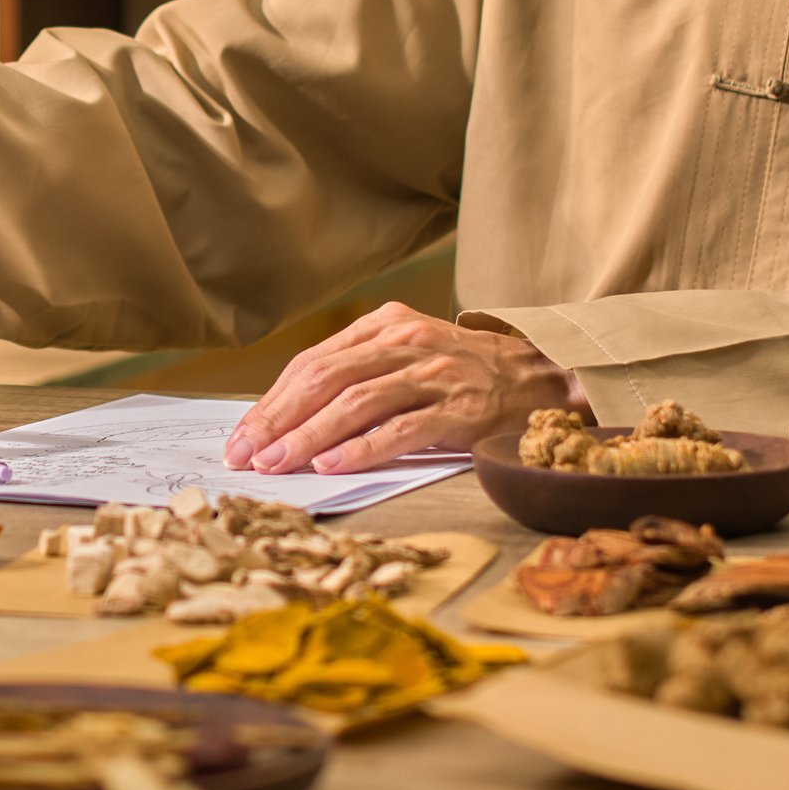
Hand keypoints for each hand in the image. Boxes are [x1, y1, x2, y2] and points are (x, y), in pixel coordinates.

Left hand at [224, 304, 588, 473]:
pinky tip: (332, 464)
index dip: (272, 401)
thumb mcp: (408, 354)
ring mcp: (435, 374)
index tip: (243, 436)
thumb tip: (289, 420)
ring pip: (356, 403)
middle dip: (279, 419)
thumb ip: (357, 374)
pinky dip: (362, 448)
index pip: (313, 362)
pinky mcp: (461, 410)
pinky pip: (401, 430)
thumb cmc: (465, 373)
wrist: (546, 376)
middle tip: (247, 454)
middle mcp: (407, 342)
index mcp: (386, 324)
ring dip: (309, 436)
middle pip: (325, 378)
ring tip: (278, 464)